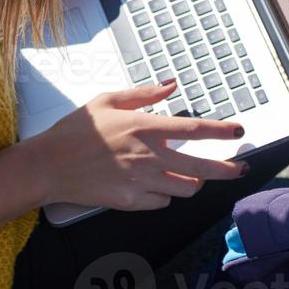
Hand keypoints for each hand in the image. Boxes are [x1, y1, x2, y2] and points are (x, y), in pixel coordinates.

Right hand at [24, 82, 247, 210]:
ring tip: (191, 175)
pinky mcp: (131, 202)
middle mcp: (148, 157)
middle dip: (228, 169)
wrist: (49, 165)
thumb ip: (143, 93)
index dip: (221, 131)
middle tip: (239, 168)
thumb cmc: (75, 130)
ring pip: (186, 188)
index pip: (194, 130)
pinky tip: (155, 185)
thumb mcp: (106, 100)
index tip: (239, 132)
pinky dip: (164, 194)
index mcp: (143, 127)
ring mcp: (141, 182)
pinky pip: (162, 202)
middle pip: (202, 168)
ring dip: (193, 182)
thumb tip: (171, 85)